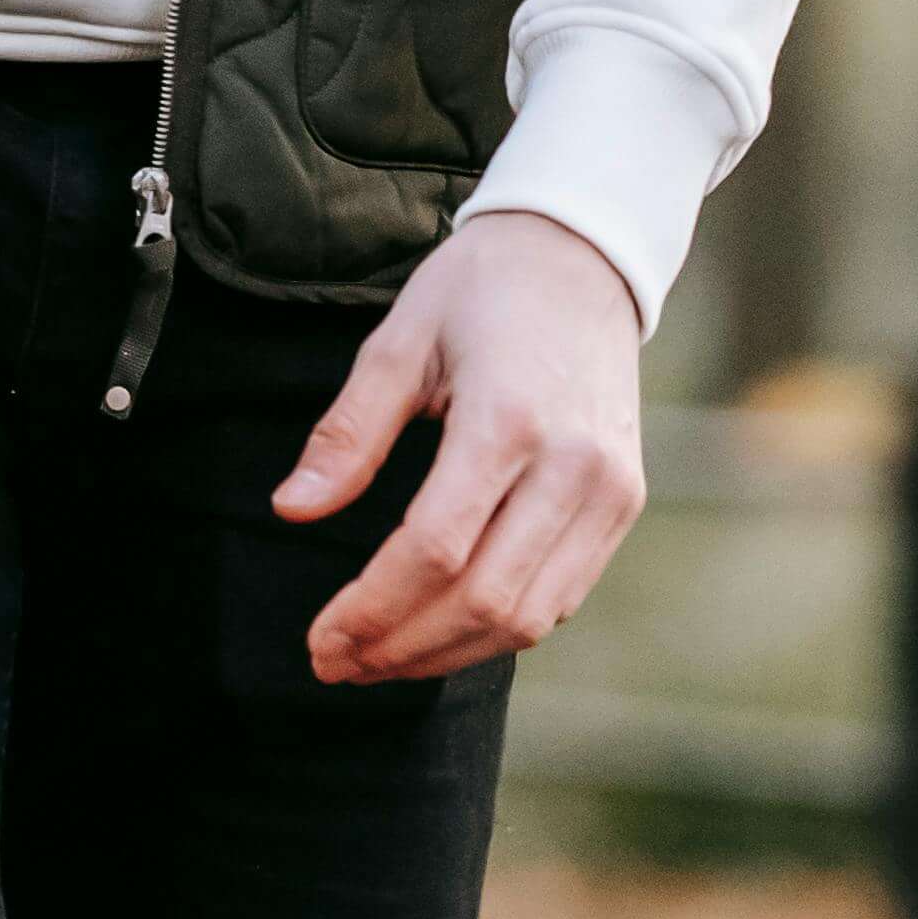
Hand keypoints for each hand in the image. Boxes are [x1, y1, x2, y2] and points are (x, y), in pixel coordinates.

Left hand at [279, 213, 650, 683]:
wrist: (584, 256)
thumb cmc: (480, 289)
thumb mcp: (400, 341)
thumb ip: (348, 433)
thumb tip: (293, 510)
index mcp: (508, 418)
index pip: (434, 549)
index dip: (372, 610)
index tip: (319, 638)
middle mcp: (573, 465)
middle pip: (483, 599)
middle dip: (400, 648)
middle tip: (335, 662)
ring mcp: (610, 490)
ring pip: (528, 617)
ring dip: (447, 653)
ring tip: (378, 659)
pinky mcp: (625, 503)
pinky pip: (561, 597)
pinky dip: (497, 630)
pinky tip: (441, 630)